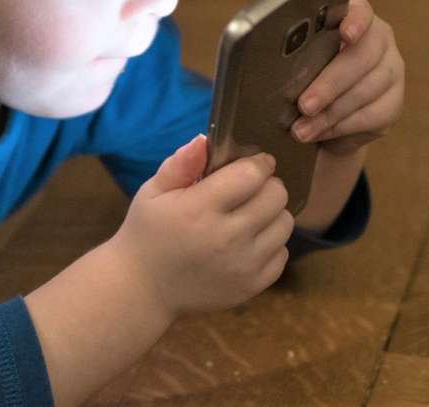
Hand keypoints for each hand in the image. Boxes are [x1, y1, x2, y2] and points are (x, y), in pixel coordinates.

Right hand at [108, 135, 292, 317]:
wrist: (143, 289)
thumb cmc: (146, 233)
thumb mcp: (152, 193)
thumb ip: (180, 164)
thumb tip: (205, 140)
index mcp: (199, 209)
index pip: (251, 175)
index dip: (259, 163)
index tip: (256, 162)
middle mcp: (227, 238)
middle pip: (276, 197)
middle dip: (268, 185)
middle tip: (252, 188)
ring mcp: (242, 265)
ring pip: (285, 224)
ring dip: (272, 213)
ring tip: (251, 214)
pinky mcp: (251, 287)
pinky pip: (282, 254)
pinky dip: (271, 244)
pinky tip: (249, 241)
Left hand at [291, 0, 404, 155]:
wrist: (321, 113)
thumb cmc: (300, 77)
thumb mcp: (291, 61)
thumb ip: (287, 55)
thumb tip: (265, 64)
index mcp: (352, 19)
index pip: (360, 11)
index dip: (355, 21)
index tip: (345, 34)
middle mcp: (379, 40)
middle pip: (362, 57)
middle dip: (330, 84)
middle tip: (304, 105)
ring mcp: (391, 71)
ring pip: (367, 90)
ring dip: (331, 113)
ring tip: (302, 129)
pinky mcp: (394, 103)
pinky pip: (374, 115)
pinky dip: (343, 127)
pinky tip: (321, 133)